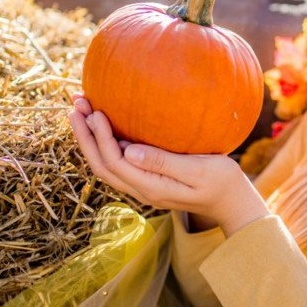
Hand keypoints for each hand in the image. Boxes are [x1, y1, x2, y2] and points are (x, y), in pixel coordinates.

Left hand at [67, 93, 269, 236]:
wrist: (231, 202)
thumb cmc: (222, 181)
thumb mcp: (198, 169)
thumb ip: (164, 162)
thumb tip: (129, 152)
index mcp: (151, 187)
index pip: (115, 162)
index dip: (100, 137)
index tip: (96, 111)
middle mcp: (141, 190)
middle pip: (101, 164)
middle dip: (84, 135)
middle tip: (75, 103)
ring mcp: (142, 186)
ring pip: (105, 164)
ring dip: (90, 138)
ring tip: (81, 110)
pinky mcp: (147, 180)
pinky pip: (117, 163)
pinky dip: (103, 143)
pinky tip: (103, 125)